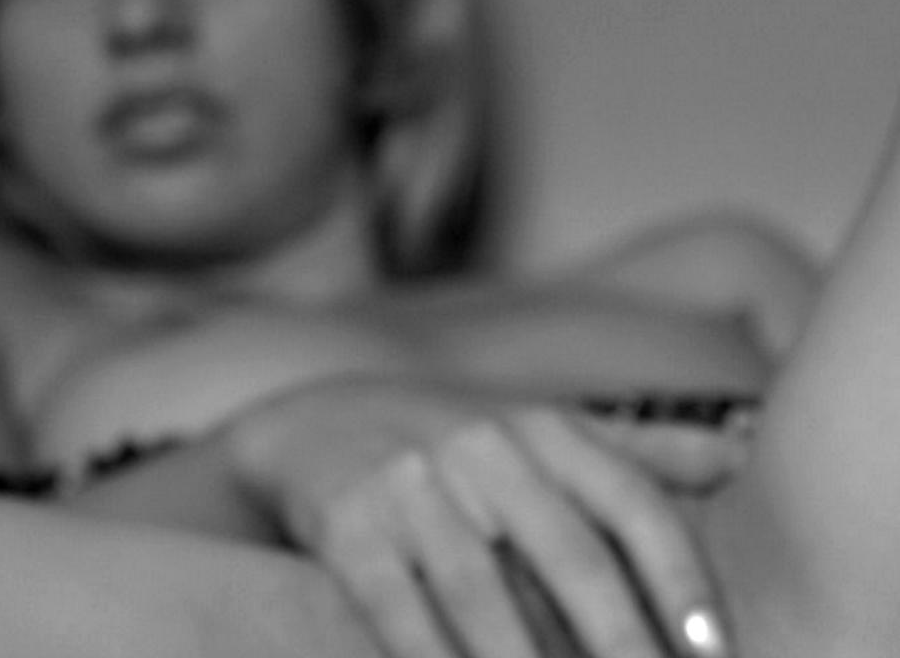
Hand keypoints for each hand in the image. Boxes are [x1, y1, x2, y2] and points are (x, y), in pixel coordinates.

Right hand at [227, 376, 731, 657]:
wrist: (314, 423)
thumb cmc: (456, 441)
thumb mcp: (542, 427)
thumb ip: (639, 450)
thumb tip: (742, 458)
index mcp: (542, 426)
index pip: (629, 500)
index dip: (680, 576)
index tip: (714, 651)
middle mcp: (481, 446)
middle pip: (568, 554)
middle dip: (621, 642)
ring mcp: (410, 485)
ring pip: (482, 594)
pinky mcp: (348, 527)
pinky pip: (397, 611)